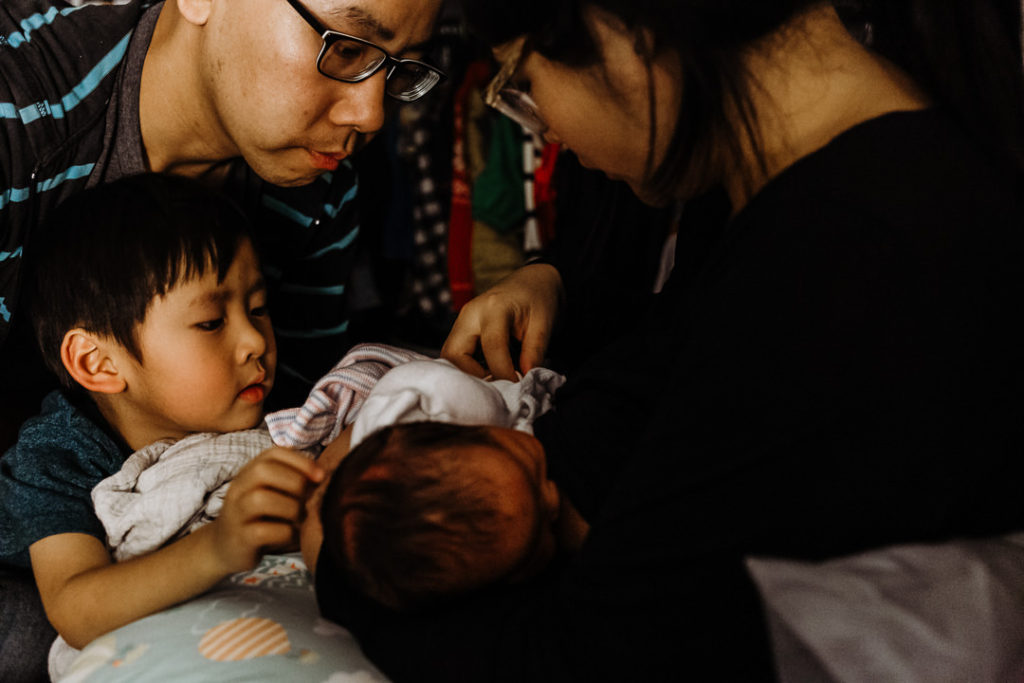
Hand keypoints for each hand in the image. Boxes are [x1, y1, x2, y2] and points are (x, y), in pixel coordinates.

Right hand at [211, 447, 324, 573]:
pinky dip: (285, 533)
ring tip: (299, 518)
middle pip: (263, 470)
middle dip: (294, 482)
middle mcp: (239, 488)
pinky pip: (263, 531)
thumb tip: (328, 474)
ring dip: (290, 508)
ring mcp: (236, 513)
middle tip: (307, 499)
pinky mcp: (239, 538)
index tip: (320, 476)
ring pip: (261, 499)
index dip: (301, 461)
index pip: (274, 453)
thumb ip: (293, 480)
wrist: (226, 547)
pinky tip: (292, 535)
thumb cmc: (261, 516)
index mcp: (250, 472)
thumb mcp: (273, 492)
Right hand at [441, 264, 563, 379]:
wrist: (533, 281)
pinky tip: (489, 375)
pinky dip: (469, 369)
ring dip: (468, 374)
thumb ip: (534, 352)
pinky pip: (456, 355)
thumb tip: (525, 381)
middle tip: (497, 389)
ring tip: (494, 383)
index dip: (503, 373)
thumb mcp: (545, 324)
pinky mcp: (463, 330)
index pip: (492, 347)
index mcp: (494, 307)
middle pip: (454, 353)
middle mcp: (471, 314)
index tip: (517, 388)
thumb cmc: (539, 299)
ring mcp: (463, 322)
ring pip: (450, 356)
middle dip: (472, 377)